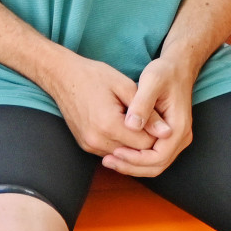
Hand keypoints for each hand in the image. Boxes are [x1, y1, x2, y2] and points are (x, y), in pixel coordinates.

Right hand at [38, 50, 153, 159]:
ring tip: (135, 121)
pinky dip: (120, 143)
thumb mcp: (125, 86)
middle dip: (146, 139)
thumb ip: (147, 112)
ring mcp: (89, 145)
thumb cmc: (93, 76)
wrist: (62, 76)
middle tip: (150, 120)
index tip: (158, 118)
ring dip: (133, 143)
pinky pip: (111, 151)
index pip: (146, 143)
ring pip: (124, 155)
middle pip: (135, 152)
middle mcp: (97, 140)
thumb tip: (167, 132)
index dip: (156, 132)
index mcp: (109, 125)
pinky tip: (122, 126)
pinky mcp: (85, 145)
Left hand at [104, 55, 193, 177]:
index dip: (136, 159)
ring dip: (132, 165)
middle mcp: (180, 138)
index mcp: (178, 128)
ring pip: (154, 164)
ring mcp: (174, 139)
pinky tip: (118, 152)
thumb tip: (131, 126)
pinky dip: (136, 158)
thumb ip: (142, 104)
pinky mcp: (167, 137)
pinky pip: (152, 156)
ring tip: (109, 160)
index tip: (115, 153)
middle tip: (108, 161)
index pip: (158, 157)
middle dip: (131, 166)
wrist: (178, 68)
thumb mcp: (152, 81)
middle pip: (156, 166)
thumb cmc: (165, 73)